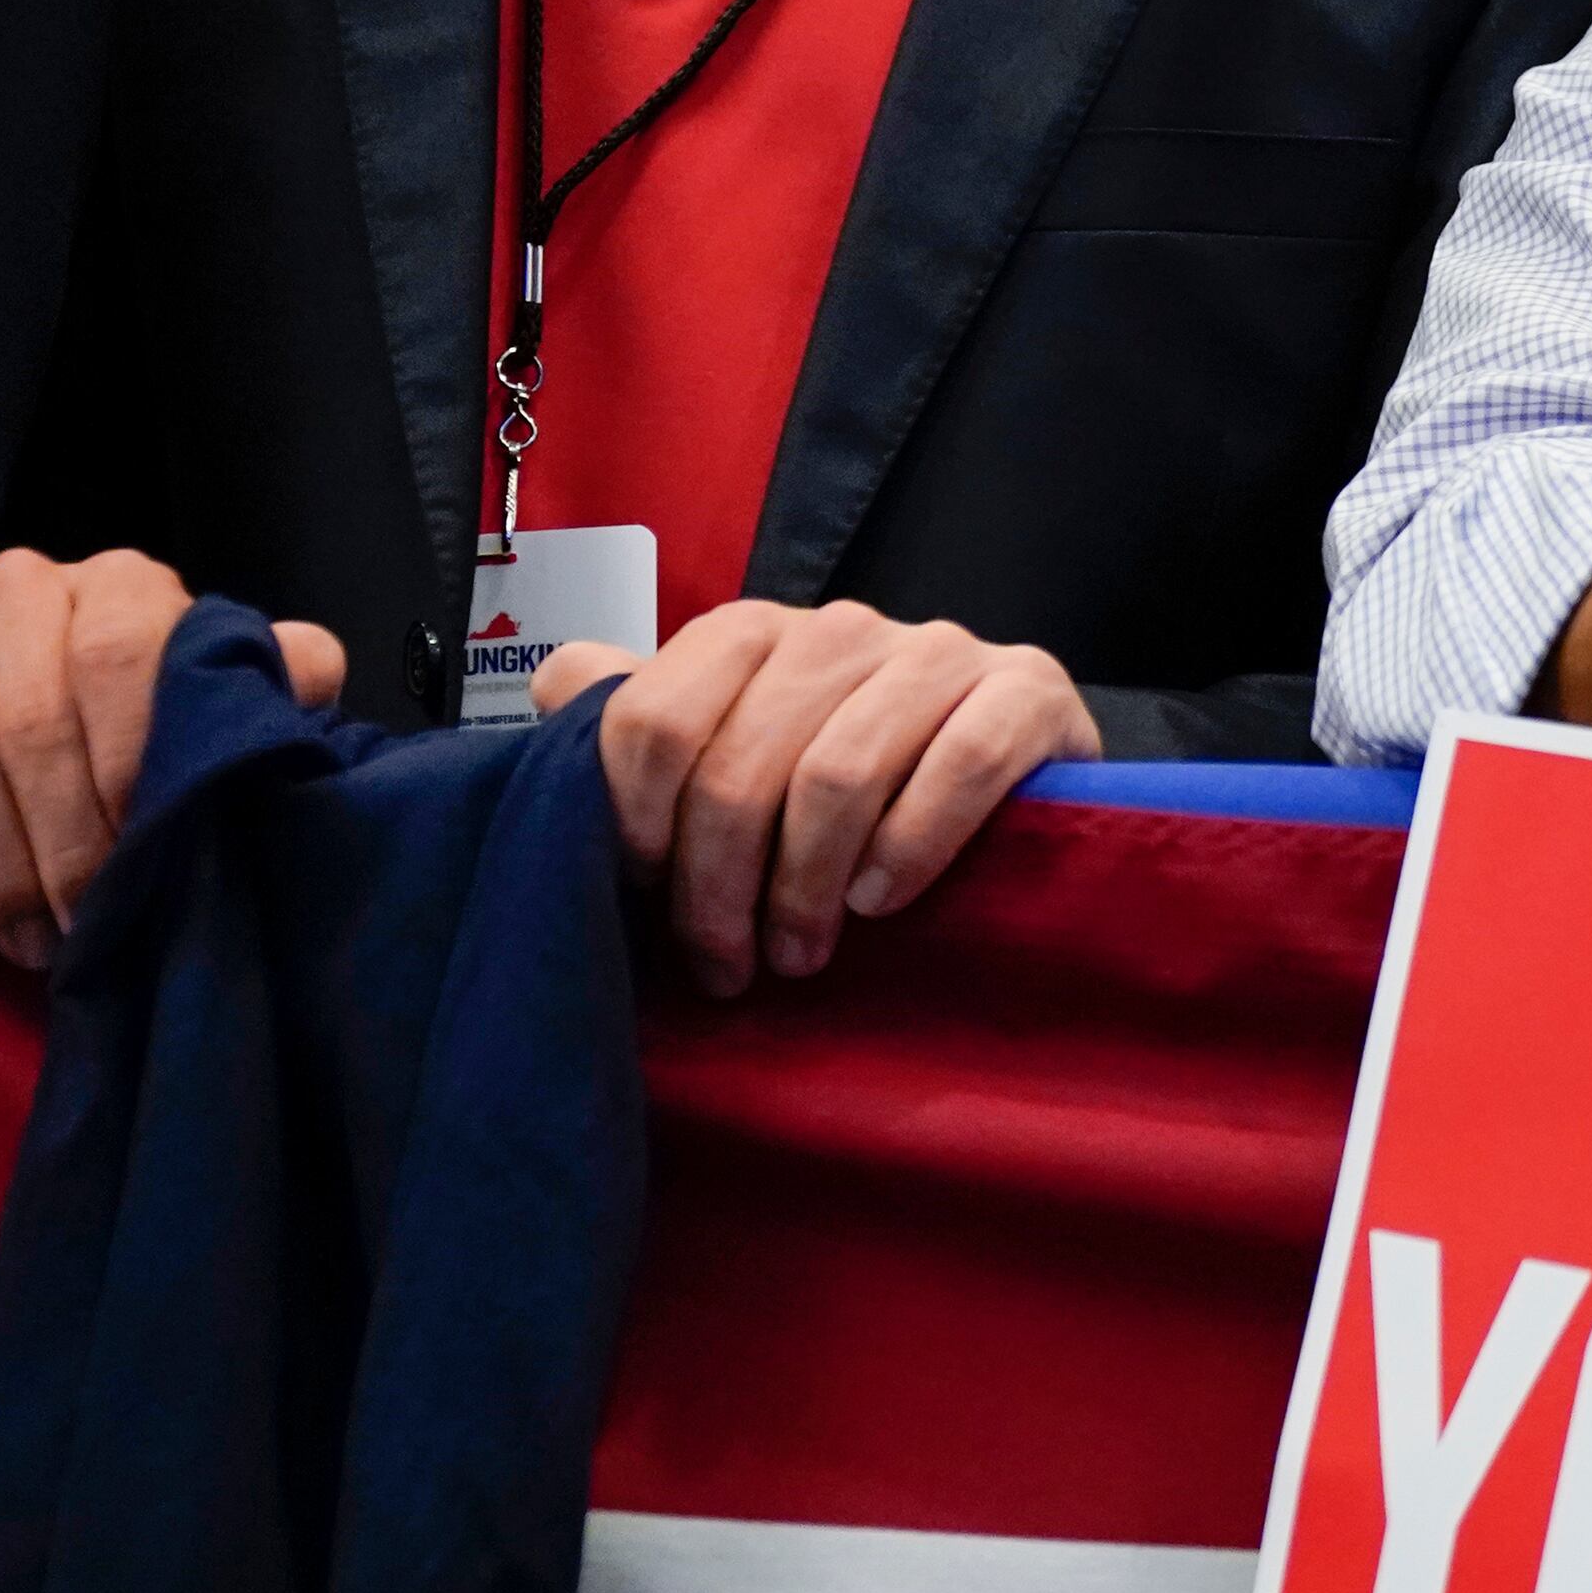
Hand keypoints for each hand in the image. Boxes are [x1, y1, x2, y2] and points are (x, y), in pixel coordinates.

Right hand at [0, 548, 342, 967]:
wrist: (77, 710)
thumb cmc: (168, 707)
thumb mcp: (223, 684)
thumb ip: (273, 674)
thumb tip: (306, 676)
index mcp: (120, 587)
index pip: (116, 654)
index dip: (129, 754)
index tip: (147, 835)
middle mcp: (28, 594)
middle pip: (30, 720)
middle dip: (66, 831)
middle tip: (98, 912)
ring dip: (10, 865)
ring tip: (50, 941)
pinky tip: (2, 925)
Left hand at [535, 599, 1097, 995]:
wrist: (1017, 787)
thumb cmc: (856, 787)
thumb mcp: (740, 751)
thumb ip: (651, 718)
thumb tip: (564, 683)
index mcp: (754, 633)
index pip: (654, 716)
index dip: (637, 823)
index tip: (646, 898)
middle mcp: (842, 627)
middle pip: (741, 762)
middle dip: (722, 886)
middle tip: (730, 966)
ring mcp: (940, 652)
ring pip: (839, 773)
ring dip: (809, 886)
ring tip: (803, 953)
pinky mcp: (1027, 690)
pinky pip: (960, 764)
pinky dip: (911, 843)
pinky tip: (883, 899)